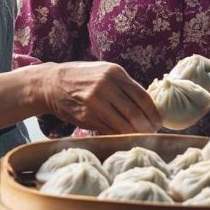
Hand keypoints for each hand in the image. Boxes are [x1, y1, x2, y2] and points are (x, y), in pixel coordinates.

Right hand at [42, 60, 161, 133]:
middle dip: (147, 126)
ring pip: (123, 124)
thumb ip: (123, 85)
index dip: (153, 112)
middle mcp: (105, 86)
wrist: (51, 83)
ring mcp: (95, 102)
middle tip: (152, 133)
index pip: (142, 96)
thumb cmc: (81, 77)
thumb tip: (147, 104)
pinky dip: (119, 136)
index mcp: (114, 73)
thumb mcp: (104, 71)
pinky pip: (109, 130)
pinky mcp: (86, 116)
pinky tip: (124, 137)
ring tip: (141, 137)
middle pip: (135, 113)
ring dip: (135, 134)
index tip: (159, 122)